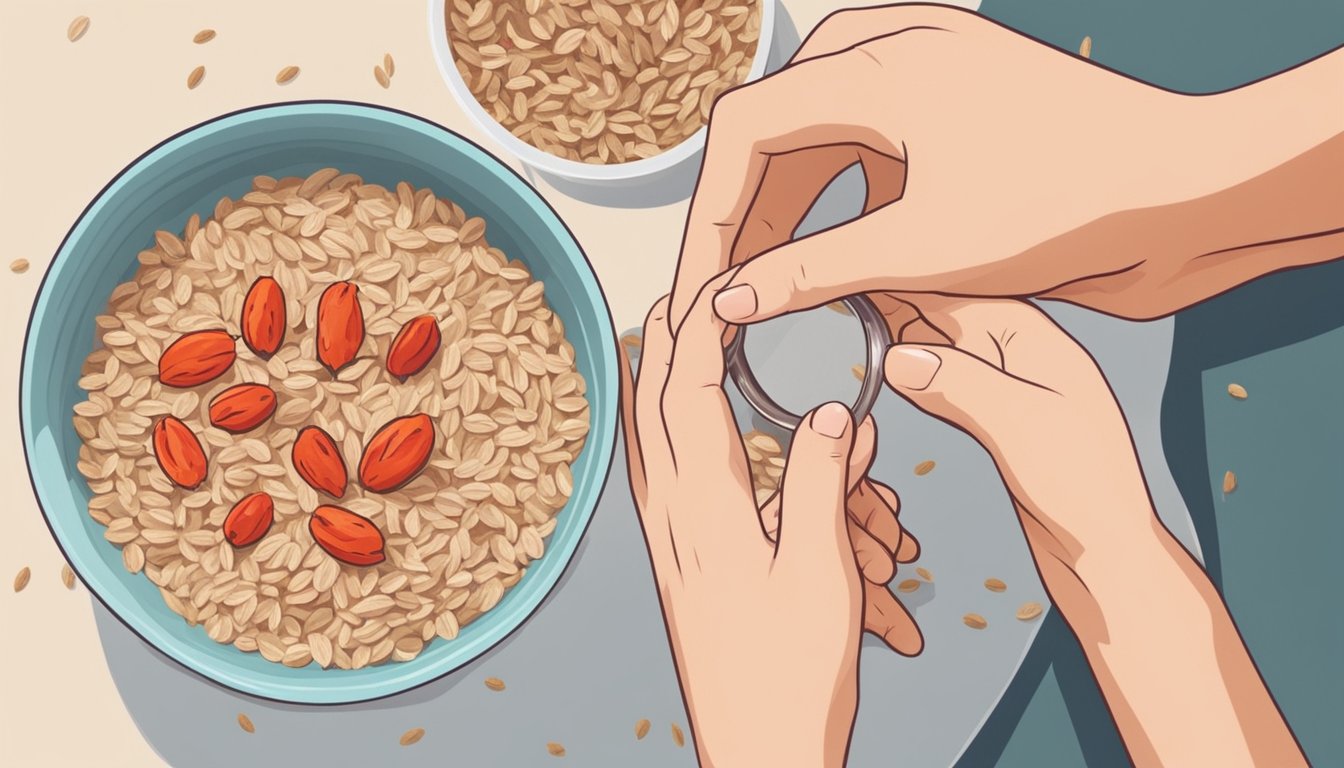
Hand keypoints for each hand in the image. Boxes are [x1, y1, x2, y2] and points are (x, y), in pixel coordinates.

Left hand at [619, 276, 913, 765]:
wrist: (759, 752)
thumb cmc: (791, 676)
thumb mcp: (821, 572)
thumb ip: (820, 483)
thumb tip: (827, 411)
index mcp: (706, 510)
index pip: (689, 392)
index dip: (698, 327)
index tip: (713, 277)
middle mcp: (672, 519)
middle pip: (655, 406)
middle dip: (665, 340)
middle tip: (676, 286)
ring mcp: (669, 544)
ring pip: (646, 441)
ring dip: (652, 383)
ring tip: (657, 338)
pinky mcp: (679, 567)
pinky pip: (655, 480)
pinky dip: (656, 437)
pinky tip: (666, 435)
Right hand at [671, 6, 1343, 323]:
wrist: (1189, 194)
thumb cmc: (1079, 202)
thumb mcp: (925, 247)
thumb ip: (812, 272)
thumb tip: (728, 301)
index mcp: (879, 61)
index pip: (743, 131)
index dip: (710, 213)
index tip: (697, 282)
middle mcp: (893, 49)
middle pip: (773, 129)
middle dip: (742, 214)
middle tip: (723, 291)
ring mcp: (925, 72)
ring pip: (815, 137)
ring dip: (786, 210)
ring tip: (763, 283)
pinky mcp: (950, 106)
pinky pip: (862, 144)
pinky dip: (836, 201)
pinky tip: (829, 257)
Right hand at [876, 294, 1304, 765]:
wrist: (1111, 558)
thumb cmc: (1083, 493)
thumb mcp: (1021, 428)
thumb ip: (962, 385)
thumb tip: (895, 354)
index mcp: (1036, 341)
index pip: (954, 295)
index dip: (900, 283)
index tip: (848, 274)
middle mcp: (1024, 354)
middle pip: (945, 312)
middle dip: (895, 301)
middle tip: (833, 295)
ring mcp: (1013, 386)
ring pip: (943, 347)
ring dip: (902, 336)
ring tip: (849, 323)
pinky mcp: (1002, 420)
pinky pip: (949, 382)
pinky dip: (918, 375)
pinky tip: (889, 375)